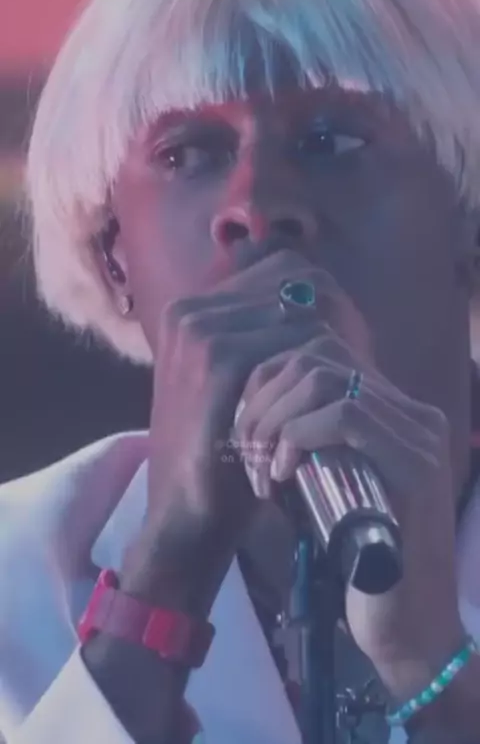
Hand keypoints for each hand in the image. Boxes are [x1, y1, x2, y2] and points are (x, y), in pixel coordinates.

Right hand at [131, 250, 329, 604]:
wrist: (184, 512)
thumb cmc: (216, 452)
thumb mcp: (230, 386)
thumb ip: (256, 341)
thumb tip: (317, 306)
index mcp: (190, 309)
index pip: (278, 272)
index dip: (318, 302)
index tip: (341, 343)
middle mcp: (190, 310)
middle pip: (292, 284)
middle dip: (331, 319)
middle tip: (354, 362)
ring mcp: (200, 331)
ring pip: (299, 313)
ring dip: (331, 346)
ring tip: (348, 383)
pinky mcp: (216, 360)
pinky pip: (292, 343)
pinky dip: (321, 368)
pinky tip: (336, 398)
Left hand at [233, 276, 464, 700]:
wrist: (406, 627)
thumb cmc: (355, 559)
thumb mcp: (323, 482)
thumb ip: (305, 439)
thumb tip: (248, 405)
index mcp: (392, 410)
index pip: (319, 352)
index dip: (267, 377)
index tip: (241, 424)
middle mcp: (413, 413)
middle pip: (318, 355)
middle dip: (264, 396)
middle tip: (243, 449)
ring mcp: (420, 437)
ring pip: (327, 378)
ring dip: (274, 417)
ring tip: (261, 466)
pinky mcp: (417, 468)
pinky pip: (347, 416)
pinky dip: (299, 435)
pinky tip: (281, 474)